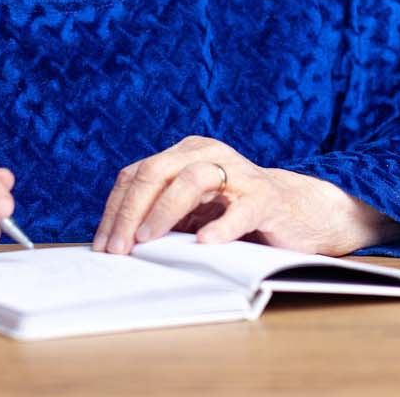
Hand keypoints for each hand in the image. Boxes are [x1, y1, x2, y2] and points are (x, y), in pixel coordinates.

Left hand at [92, 135, 399, 256]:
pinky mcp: (265, 198)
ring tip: (146, 240)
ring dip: (164, 212)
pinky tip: (204, 243)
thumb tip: (115, 243)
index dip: (115, 209)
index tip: (102, 243)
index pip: (137, 174)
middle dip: (131, 211)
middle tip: (118, 247)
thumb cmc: (235, 211)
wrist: (297, 211)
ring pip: (192, 180)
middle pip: (157, 171)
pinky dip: (220, 226)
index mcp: (185, 152)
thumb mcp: (192, 209)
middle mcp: (209, 153)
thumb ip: (161, 214)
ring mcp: (238, 173)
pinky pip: (240, 210)